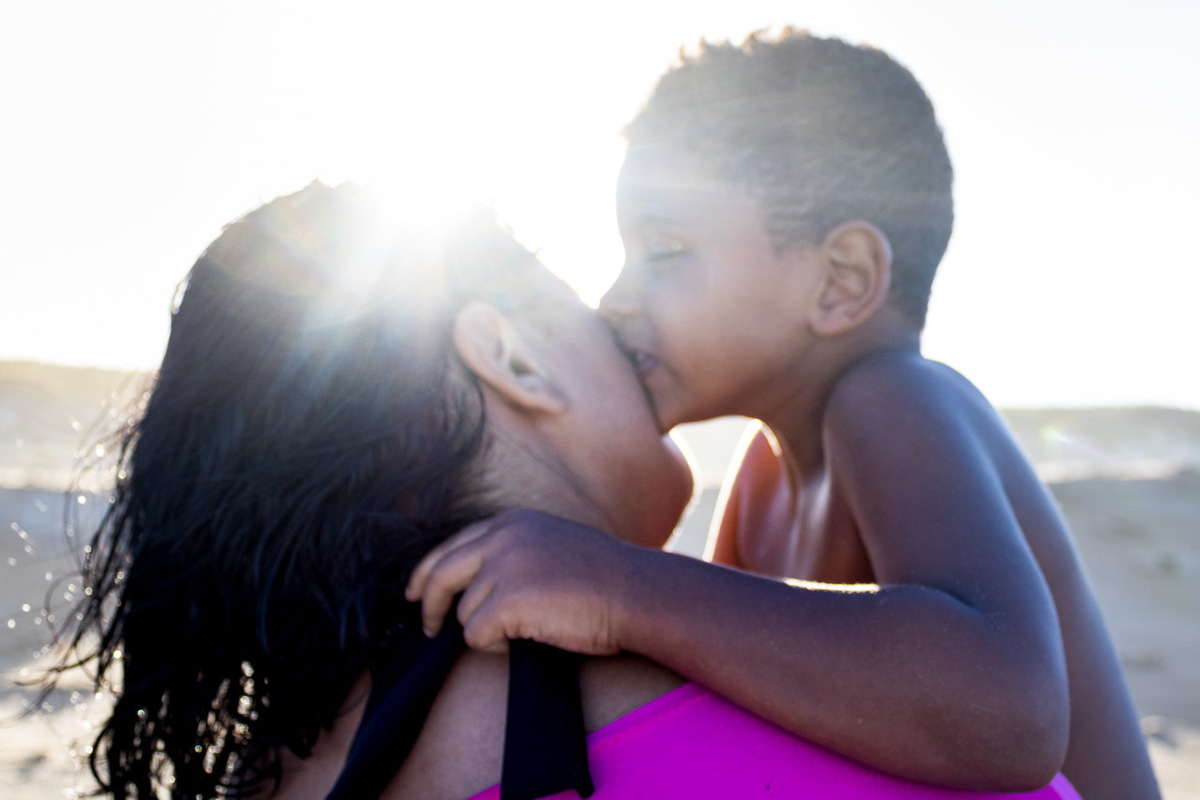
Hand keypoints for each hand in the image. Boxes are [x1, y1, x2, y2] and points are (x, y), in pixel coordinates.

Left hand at [404, 509, 636, 655]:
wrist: (636, 593)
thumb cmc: (604, 579)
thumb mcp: (552, 544)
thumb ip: (513, 550)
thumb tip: (471, 583)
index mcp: (511, 521)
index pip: (451, 545)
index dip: (427, 572)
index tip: (416, 593)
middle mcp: (501, 537)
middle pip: (438, 574)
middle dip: (427, 605)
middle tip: (428, 628)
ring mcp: (502, 567)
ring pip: (463, 613)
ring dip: (488, 629)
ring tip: (531, 627)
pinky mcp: (505, 601)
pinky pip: (475, 637)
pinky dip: (496, 648)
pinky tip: (530, 638)